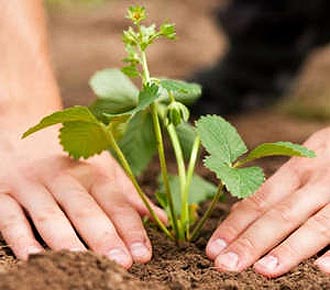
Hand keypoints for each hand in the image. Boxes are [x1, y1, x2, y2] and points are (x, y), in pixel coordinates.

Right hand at [0, 127, 165, 268]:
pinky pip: (10, 218)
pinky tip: (34, 258)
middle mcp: (64, 177)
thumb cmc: (70, 155)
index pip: (116, 202)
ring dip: (68, 242)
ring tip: (86, 266)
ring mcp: (32, 185)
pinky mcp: (2, 192)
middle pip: (86, 210)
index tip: (144, 254)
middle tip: (122, 263)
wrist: (22, 126)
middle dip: (105, 237)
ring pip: (50, 216)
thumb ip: (129, 195)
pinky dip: (21, 238)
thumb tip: (162, 218)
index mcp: (92, 171)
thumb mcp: (102, 167)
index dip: (131, 229)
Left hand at [206, 127, 329, 276]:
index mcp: (294, 172)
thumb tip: (236, 213)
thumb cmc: (326, 158)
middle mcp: (314, 182)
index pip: (257, 201)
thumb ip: (272, 190)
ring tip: (263, 271)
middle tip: (225, 265)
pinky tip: (321, 270)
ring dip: (288, 249)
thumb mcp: (299, 166)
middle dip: (250, 242)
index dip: (234, 226)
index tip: (212, 249)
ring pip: (314, 225)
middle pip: (279, 215)